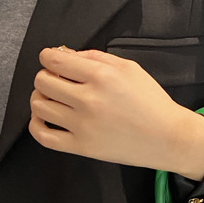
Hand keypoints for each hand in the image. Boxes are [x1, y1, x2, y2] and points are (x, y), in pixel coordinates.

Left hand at [29, 47, 203, 178]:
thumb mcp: (129, 68)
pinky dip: (36, 124)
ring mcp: (83, 125)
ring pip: (39, 106)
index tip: (54, 62)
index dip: (48, 57)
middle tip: (58, 81)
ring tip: (53, 99)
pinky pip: (43, 135)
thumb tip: (66, 55)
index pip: (53, 60)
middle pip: (42, 81)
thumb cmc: (151, 102)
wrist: (168, 138)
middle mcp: (88, 99)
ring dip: (41, 98)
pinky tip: (45, 118)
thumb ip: (95, 57)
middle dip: (47, 77)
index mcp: (101, 76)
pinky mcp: (82, 147)